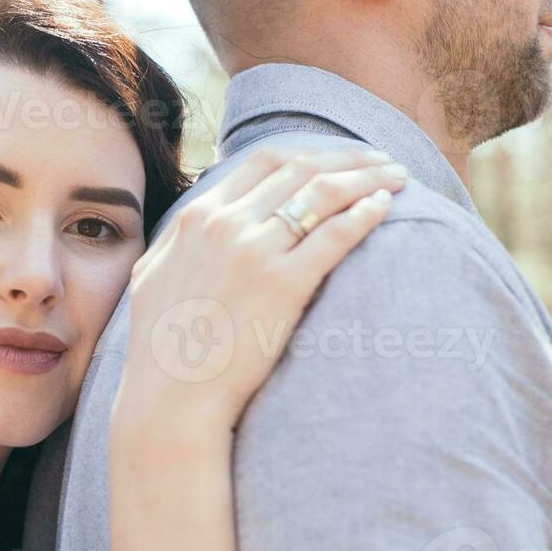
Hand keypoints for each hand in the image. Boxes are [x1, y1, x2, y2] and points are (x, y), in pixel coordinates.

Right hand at [117, 146, 406, 429]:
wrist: (171, 396)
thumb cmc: (161, 347)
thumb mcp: (154, 275)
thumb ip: (178, 240)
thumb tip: (196, 221)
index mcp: (195, 217)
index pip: (264, 162)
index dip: (310, 153)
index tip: (340, 158)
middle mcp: (225, 224)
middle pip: (301, 168)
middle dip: (349, 158)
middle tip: (382, 160)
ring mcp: (254, 252)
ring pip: (323, 192)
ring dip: (367, 177)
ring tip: (397, 177)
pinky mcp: (283, 285)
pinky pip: (334, 234)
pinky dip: (364, 213)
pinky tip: (384, 207)